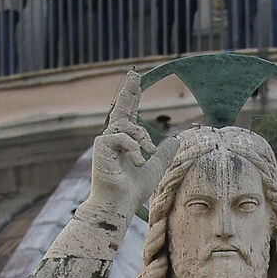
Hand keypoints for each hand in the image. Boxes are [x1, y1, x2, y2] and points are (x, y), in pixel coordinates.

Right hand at [85, 73, 177, 225]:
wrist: (118, 204)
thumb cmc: (132, 191)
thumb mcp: (155, 168)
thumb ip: (164, 154)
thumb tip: (175, 140)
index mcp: (124, 142)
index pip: (129, 114)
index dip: (132, 97)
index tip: (135, 79)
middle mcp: (113, 139)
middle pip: (122, 110)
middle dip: (129, 91)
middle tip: (134, 73)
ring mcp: (105, 142)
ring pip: (128, 126)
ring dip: (142, 138)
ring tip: (146, 155)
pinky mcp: (101, 146)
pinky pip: (123, 137)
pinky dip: (134, 148)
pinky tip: (136, 162)